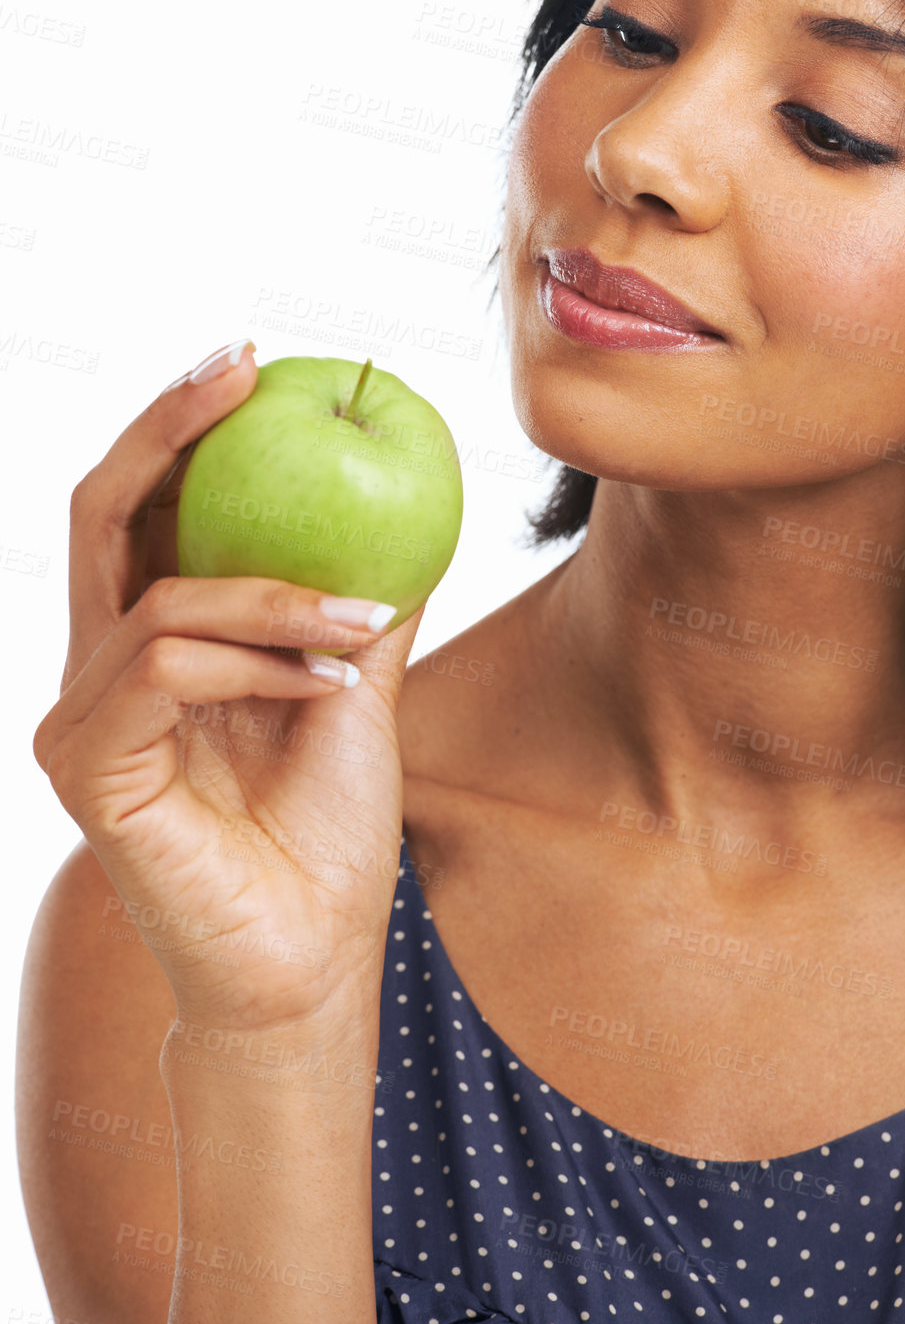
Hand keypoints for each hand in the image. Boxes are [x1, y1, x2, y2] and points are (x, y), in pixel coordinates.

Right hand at [32, 340, 424, 1033]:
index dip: (181, 427)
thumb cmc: (325, 833)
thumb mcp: (350, 690)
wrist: (311, 961)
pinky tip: (325, 687)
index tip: (253, 362)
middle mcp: (99, 672)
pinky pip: (169, 667)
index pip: (142, 512)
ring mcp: (81, 720)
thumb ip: (354, 606)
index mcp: (151, 645)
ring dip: (275, 593)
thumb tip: (404, 510)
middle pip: (102, 514)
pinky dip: (258, 661)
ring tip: (361, 619)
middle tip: (246, 370)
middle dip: (171, 428)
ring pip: (159, 597)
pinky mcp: (88, 767)